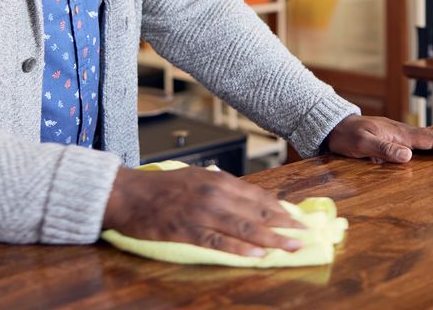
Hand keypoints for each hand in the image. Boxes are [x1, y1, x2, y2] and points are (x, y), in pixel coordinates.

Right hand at [102, 166, 303, 256]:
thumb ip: (222, 189)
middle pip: (256, 212)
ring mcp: (201, 213)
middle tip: (305, 235)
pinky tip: (258, 254)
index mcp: (217, 179)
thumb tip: (250, 202)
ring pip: (244, 227)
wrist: (126, 193)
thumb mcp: (196, 177)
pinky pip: (220, 242)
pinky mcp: (187, 231)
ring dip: (271, 238)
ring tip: (291, 246)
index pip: (257, 195)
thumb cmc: (161, 187)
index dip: (280, 209)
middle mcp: (213, 194)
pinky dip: (241, 249)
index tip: (298, 219)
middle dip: (284, 225)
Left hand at [324, 115, 432, 163]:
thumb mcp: (362, 145)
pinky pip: (426, 143)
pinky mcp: (399, 140)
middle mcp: (405, 133)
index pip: (432, 141)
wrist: (336, 127)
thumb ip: (383, 150)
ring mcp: (403, 136)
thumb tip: (409, 156)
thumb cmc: (347, 136)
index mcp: (401, 134)